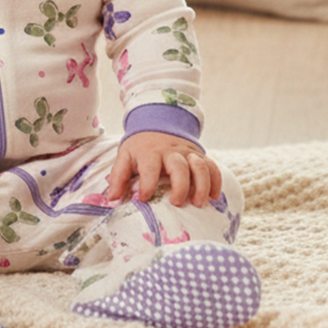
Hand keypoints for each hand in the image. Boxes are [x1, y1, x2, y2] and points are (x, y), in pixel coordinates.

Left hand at [106, 132, 221, 207]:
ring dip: (202, 185)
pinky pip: (212, 166)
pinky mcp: (199, 154)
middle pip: (179, 167)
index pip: (149, 168)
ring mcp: (187, 152)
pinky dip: (216, 181)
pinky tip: (214, 197)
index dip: (147, 185)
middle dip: (180, 186)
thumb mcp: (125, 156)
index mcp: (149, 152)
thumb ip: (117, 178)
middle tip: (177, 204)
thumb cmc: (140, 147)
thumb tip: (111, 200)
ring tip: (199, 204)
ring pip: (200, 165)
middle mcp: (171, 151)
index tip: (144, 199)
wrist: (156, 123)